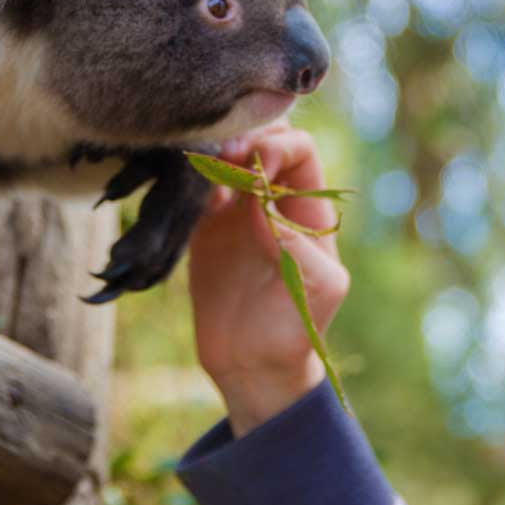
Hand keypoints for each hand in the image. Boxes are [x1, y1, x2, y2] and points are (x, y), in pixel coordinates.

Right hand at [188, 124, 350, 435]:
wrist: (254, 366)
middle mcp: (275, 201)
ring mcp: (238, 212)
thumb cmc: (296, 329)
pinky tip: (186, 185)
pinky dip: (191, 177)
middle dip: (244, 139)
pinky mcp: (206, 228)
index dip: (278, 148)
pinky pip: (198, 187)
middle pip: (263, 142)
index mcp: (310, 210)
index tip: (255, 168)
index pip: (300, 151)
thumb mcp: (318, 288)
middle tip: (222, 155)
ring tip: (201, 164)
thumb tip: (263, 204)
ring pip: (228, 157)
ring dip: (215, 151)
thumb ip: (298, 244)